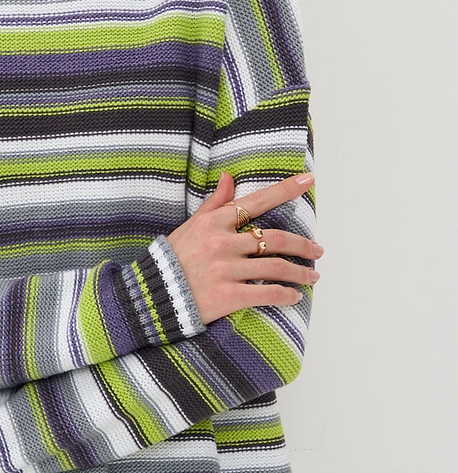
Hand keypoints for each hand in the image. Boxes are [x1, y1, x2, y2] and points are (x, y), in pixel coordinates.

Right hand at [166, 171, 321, 324]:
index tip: (309, 180)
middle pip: (275, 239)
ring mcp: (226, 269)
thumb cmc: (172, 258)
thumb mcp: (191, 225)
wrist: (153, 295)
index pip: (257, 202)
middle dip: (303, 245)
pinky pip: (268, 293)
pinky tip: (294, 296)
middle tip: (318, 250)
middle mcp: (222, 242)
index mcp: (214, 222)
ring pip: (277, 267)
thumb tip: (230, 176)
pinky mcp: (229, 296)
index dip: (285, 190)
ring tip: (313, 276)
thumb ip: (215, 203)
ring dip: (301, 272)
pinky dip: (286, 295)